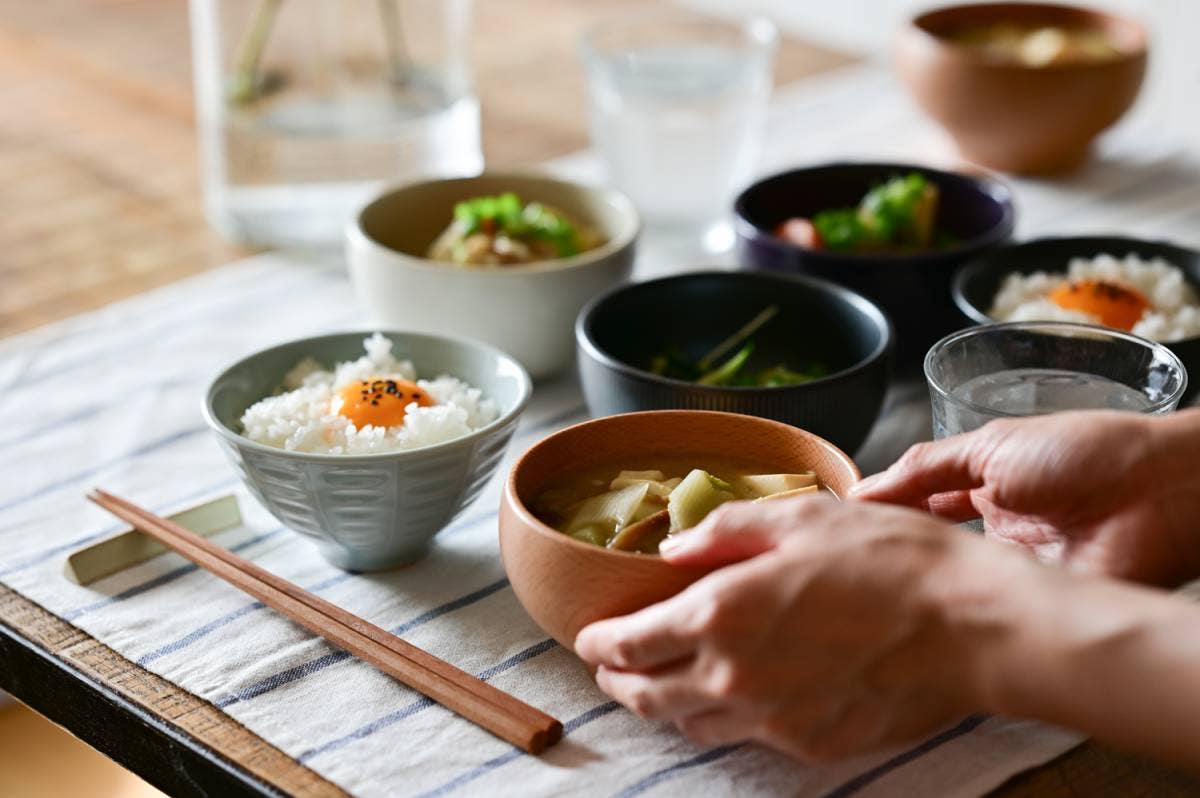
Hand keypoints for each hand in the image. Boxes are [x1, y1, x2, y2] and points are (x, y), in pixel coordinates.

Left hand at [574, 497, 1027, 761]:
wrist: (972, 626)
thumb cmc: (889, 558)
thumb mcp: (799, 517)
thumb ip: (724, 532)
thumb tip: (672, 550)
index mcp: (721, 615)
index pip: (629, 643)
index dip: (600, 642)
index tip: (589, 638)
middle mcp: (735, 678)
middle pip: (648, 694)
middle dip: (618, 680)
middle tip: (610, 667)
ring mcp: (773, 720)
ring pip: (691, 723)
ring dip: (665, 703)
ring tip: (662, 683)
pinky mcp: (812, 745)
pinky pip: (749, 736)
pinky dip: (726, 716)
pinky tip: (737, 695)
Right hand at [851, 410, 1199, 585]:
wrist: (1155, 493)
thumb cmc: (1082, 454)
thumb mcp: (988, 446)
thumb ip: (923, 467)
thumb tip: (861, 490)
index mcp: (981, 489)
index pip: (916, 507)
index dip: (877, 518)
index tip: (829, 530)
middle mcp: (992, 535)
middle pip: (927, 550)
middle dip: (886, 558)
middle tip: (833, 568)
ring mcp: (1010, 574)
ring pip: (948, 585)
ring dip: (912, 586)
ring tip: (857, 592)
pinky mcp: (1030, 607)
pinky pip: (982, 614)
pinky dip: (949, 615)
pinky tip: (908, 615)